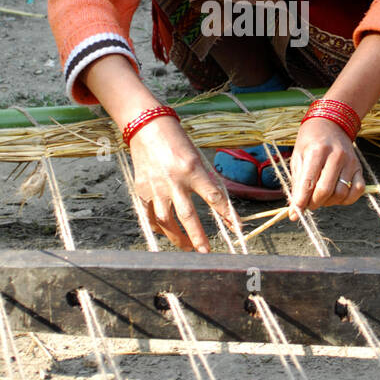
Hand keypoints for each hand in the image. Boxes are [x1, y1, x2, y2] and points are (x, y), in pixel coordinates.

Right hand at [129, 116, 234, 251]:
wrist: (147, 127)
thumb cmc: (176, 141)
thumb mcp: (196, 157)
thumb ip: (204, 180)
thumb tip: (218, 203)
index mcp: (192, 169)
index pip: (214, 197)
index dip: (227, 214)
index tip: (237, 228)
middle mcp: (174, 180)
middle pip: (188, 215)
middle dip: (197, 237)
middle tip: (206, 252)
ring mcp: (156, 186)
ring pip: (166, 220)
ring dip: (176, 238)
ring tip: (186, 248)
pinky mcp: (142, 189)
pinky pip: (149, 215)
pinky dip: (158, 227)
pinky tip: (166, 233)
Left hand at [289, 118, 365, 218]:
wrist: (331, 123)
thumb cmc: (310, 141)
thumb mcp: (298, 157)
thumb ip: (297, 183)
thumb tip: (294, 209)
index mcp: (316, 151)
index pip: (308, 182)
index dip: (300, 201)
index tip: (294, 214)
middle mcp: (336, 156)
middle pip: (325, 191)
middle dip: (313, 203)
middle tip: (308, 204)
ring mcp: (350, 161)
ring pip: (341, 193)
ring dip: (329, 202)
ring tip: (320, 197)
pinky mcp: (359, 167)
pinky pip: (358, 190)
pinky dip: (347, 199)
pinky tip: (336, 197)